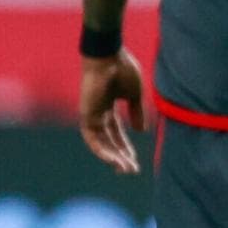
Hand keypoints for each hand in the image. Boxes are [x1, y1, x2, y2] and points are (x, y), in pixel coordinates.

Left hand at [79, 49, 146, 174]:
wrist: (110, 57)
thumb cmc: (123, 69)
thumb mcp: (135, 95)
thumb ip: (136, 112)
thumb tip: (141, 131)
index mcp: (109, 107)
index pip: (117, 133)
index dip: (126, 147)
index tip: (135, 160)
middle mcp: (98, 114)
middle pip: (109, 141)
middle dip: (121, 156)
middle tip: (132, 170)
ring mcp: (91, 115)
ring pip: (101, 143)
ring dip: (113, 157)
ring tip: (125, 169)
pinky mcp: (86, 116)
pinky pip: (93, 139)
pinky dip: (102, 150)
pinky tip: (113, 160)